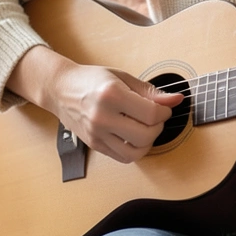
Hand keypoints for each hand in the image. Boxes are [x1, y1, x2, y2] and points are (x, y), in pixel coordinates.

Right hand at [7, 46, 182, 164]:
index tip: (164, 108)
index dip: (164, 112)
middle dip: (158, 127)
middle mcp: (102, 117)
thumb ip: (150, 92)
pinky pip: (123, 157)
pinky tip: (134, 137)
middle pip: (145, 135)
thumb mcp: (123, 78)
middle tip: (156, 118)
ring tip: (145, 128)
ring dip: (148, 142)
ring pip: (135, 152)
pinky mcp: (94, 145)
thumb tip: (175, 100)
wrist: (60, 89)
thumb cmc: (92, 80)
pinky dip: (135, 150)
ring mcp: (97, 134)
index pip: (150, 113)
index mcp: (111, 95)